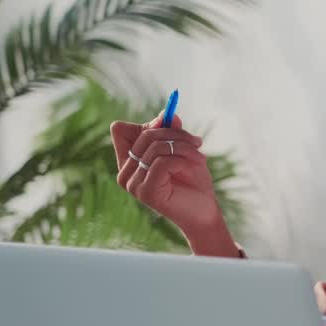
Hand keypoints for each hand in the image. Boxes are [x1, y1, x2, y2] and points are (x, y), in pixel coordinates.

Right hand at [110, 111, 231, 252]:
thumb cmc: (192, 182)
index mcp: (128, 162)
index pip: (120, 130)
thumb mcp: (182, 150)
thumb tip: (167, 114)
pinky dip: (183, 161)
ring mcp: (133, 184)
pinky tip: (194, 168)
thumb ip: (171, 132)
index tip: (172, 127)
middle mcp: (125, 173)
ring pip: (156, 148)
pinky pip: (163, 162)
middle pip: (143, 135)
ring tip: (200, 157)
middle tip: (197, 142)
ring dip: (184, 148)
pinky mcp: (145, 192)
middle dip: (175, 134)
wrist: (204, 211)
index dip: (147, 125)